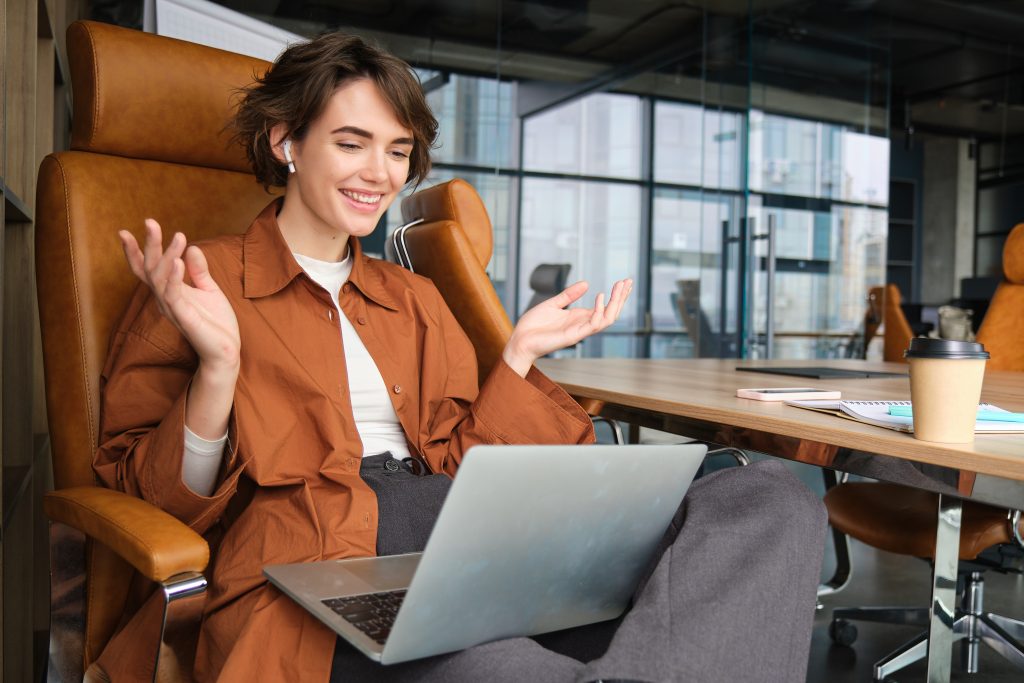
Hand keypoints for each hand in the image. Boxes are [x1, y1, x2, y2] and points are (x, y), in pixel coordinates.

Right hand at [119, 219, 240, 373]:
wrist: (226, 351)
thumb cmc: (215, 323)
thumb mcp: (209, 290)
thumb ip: (199, 270)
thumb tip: (191, 247)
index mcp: (169, 291)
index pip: (146, 269)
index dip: (135, 251)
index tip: (123, 231)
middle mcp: (165, 299)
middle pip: (150, 268)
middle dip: (150, 244)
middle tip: (150, 221)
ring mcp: (172, 308)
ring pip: (160, 278)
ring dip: (167, 256)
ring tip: (177, 236)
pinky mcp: (184, 318)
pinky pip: (174, 295)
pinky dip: (175, 278)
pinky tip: (178, 262)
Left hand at [502, 278, 632, 376]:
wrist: (520, 339)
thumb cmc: (533, 325)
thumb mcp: (553, 304)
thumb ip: (569, 295)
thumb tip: (586, 283)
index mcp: (579, 318)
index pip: (605, 308)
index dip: (616, 296)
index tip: (624, 281)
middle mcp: (582, 324)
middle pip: (610, 313)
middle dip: (621, 298)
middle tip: (628, 281)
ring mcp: (579, 331)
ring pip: (607, 320)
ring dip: (615, 303)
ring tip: (619, 287)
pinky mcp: (573, 336)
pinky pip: (592, 325)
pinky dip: (599, 311)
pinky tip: (601, 297)